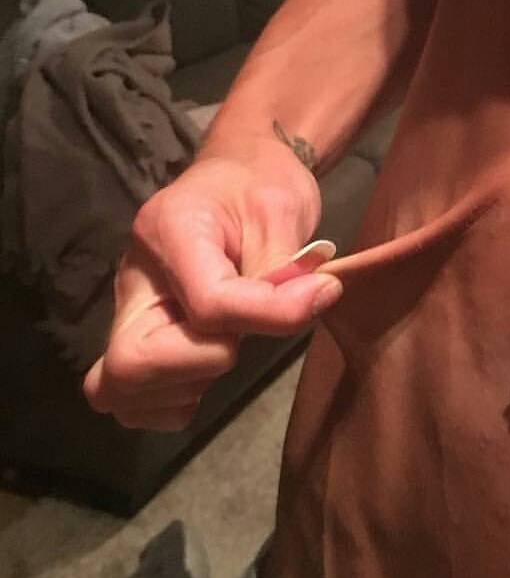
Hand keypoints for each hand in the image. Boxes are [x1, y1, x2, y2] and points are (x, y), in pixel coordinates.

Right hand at [83, 138, 342, 431]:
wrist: (241, 175)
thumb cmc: (260, 186)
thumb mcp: (282, 212)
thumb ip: (287, 271)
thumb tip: (311, 303)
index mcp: (168, 235)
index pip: (207, 306)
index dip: (268, 316)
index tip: (319, 294)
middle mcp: (137, 281)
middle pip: (129, 365)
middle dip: (196, 368)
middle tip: (237, 342)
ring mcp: (133, 314)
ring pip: (121, 391)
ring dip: (184, 388)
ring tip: (227, 350)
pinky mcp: (143, 339)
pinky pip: (136, 403)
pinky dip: (173, 403)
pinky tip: (208, 372)